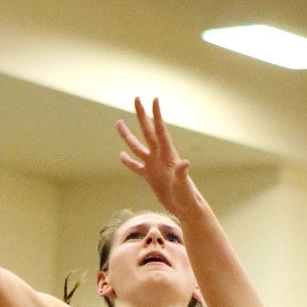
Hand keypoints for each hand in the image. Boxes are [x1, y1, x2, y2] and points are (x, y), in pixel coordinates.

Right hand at [115, 97, 197, 214]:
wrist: (186, 208)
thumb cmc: (188, 197)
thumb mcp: (184, 185)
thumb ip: (182, 174)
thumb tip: (185, 163)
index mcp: (167, 155)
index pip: (160, 130)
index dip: (156, 115)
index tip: (154, 99)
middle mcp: (159, 156)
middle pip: (148, 131)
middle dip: (142, 115)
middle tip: (137, 98)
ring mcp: (153, 166)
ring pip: (137, 147)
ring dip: (128, 135)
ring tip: (118, 123)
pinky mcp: (149, 177)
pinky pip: (136, 166)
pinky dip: (128, 161)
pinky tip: (121, 155)